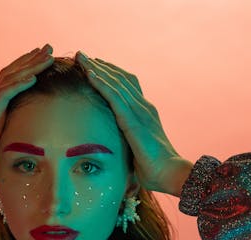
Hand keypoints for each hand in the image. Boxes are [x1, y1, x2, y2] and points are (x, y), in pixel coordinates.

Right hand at [0, 44, 53, 192]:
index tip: (40, 58)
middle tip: (48, 47)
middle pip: (11, 72)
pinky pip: (5, 94)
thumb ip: (9, 135)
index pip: (8, 80)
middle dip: (31, 59)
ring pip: (11, 78)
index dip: (24, 67)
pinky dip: (20, 84)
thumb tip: (25, 140)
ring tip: (48, 56)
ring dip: (31, 66)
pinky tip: (34, 77)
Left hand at [75, 51, 190, 194]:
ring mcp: (140, 111)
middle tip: (83, 55)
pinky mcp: (133, 119)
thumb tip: (116, 152)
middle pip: (120, 79)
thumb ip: (129, 144)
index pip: (128, 86)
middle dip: (100, 66)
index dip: (112, 74)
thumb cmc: (155, 169)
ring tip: (81, 57)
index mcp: (146, 113)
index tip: (95, 66)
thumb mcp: (138, 151)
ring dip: (96, 69)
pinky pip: (114, 96)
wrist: (169, 173)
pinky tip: (89, 74)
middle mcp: (144, 107)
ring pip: (115, 83)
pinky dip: (101, 83)